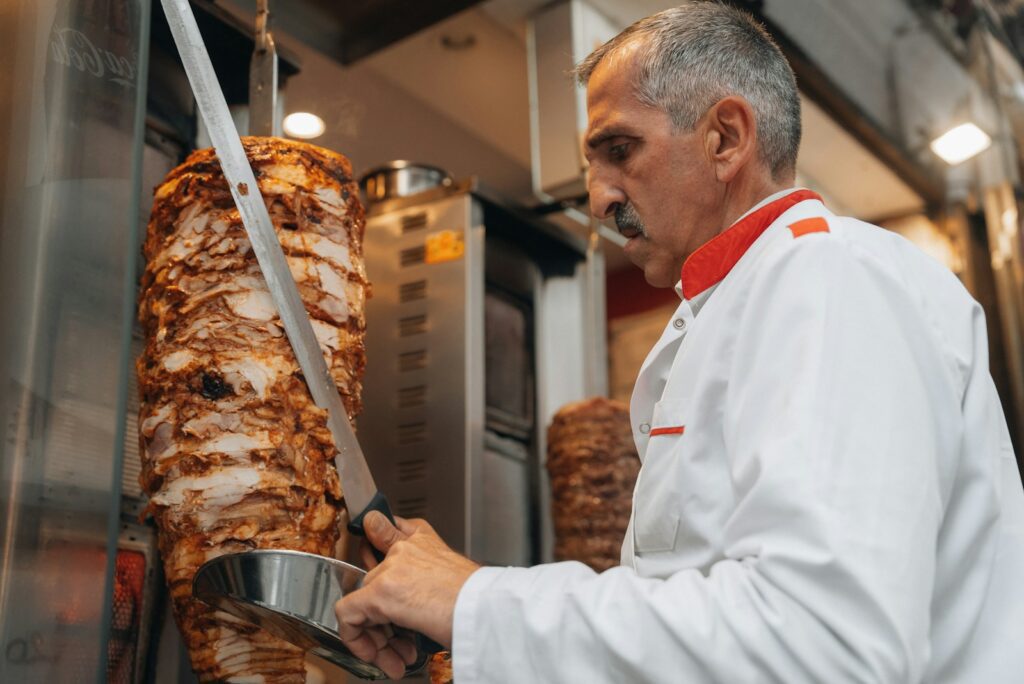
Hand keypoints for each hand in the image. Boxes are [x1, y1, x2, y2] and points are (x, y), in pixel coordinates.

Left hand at [335, 512, 479, 679]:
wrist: (488, 609)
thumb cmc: (479, 598)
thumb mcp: (452, 575)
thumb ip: (424, 573)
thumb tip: (412, 595)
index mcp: (422, 538)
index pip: (383, 528)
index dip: (374, 552)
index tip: (371, 565)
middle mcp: (403, 547)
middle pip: (371, 578)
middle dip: (381, 613)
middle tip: (396, 639)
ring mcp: (390, 568)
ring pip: (362, 600)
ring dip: (376, 634)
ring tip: (396, 657)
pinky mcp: (380, 591)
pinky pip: (348, 614)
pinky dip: (356, 639)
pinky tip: (377, 655)